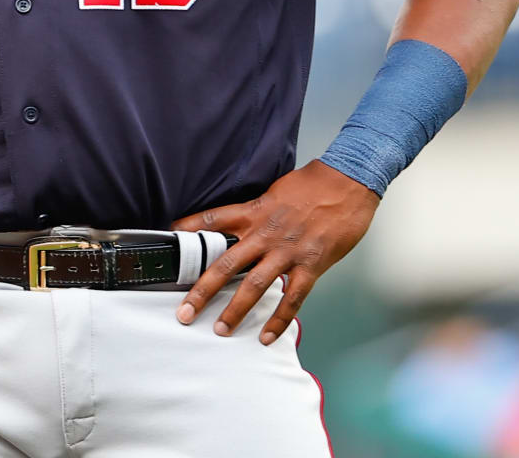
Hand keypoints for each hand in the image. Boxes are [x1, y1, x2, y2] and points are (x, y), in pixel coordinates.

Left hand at [172, 160, 378, 344]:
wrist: (349, 183)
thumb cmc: (314, 185)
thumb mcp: (276, 191)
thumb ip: (258, 210)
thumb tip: (243, 221)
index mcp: (254, 211)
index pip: (213, 219)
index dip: (190, 228)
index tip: (170, 237)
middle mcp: (265, 234)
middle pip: (226, 263)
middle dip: (203, 290)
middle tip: (185, 312)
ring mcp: (287, 252)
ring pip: (255, 285)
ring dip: (236, 310)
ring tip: (221, 329)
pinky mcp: (311, 265)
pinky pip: (292, 298)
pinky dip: (279, 319)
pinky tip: (267, 335)